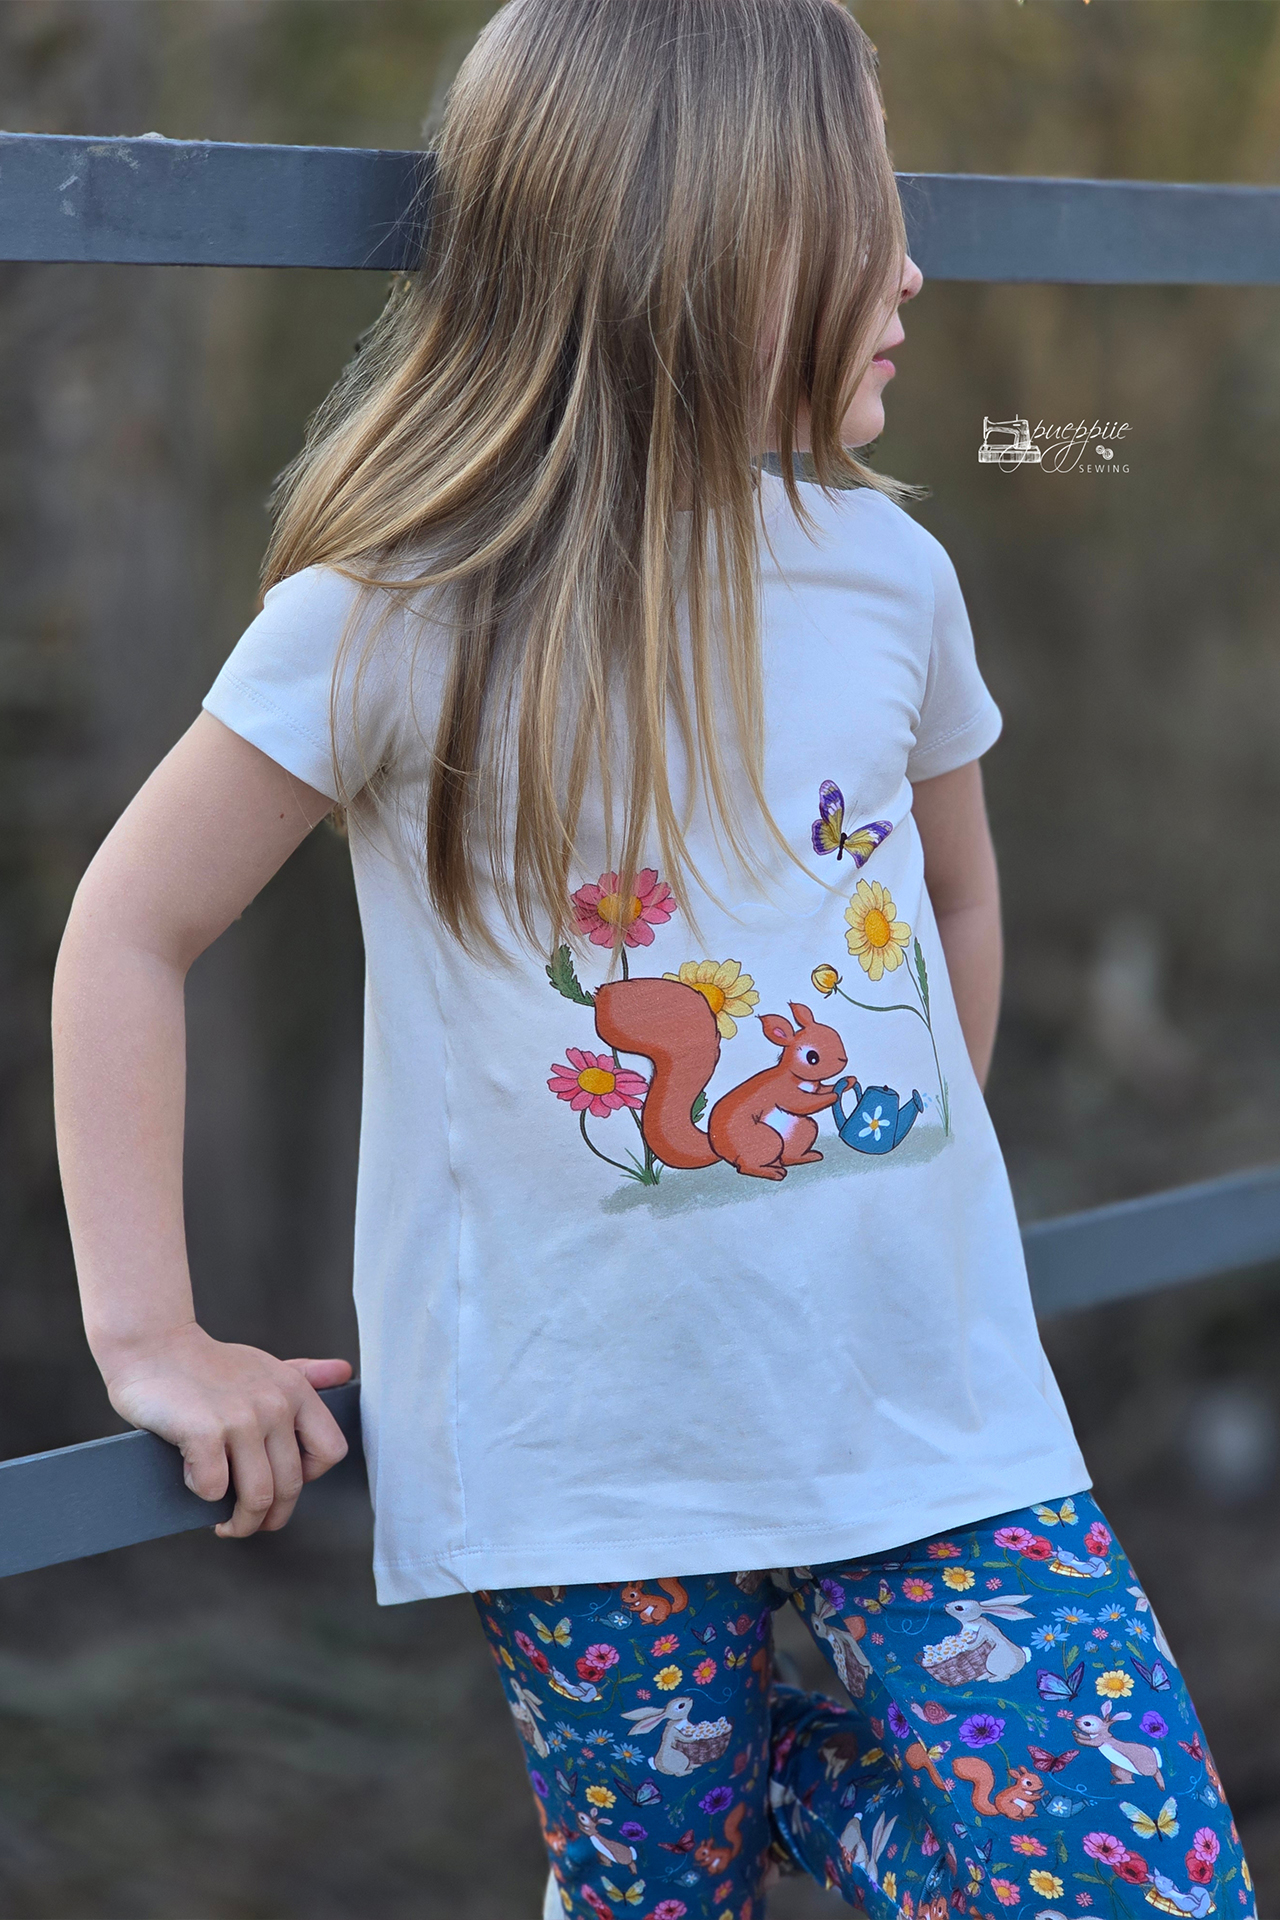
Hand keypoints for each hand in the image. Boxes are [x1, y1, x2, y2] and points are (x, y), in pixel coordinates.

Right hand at [101, 1325, 352, 1537]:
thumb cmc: (207, 1364)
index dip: (309, 1478)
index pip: (330, 1451)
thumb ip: (305, 1374)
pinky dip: (202, 1495)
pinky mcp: (204, 1431)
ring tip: (223, 1524)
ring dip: (240, 1523)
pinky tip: (192, 1480)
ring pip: (257, 1496)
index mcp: (294, 1391)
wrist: (152, 1346)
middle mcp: (274, 1404)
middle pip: (290, 1486)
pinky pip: (213, 1488)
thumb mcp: (264, 1365)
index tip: (281, 1483)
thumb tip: (344, 1372)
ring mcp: (241, 1418)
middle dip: (269, 1517)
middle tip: (247, 1524)